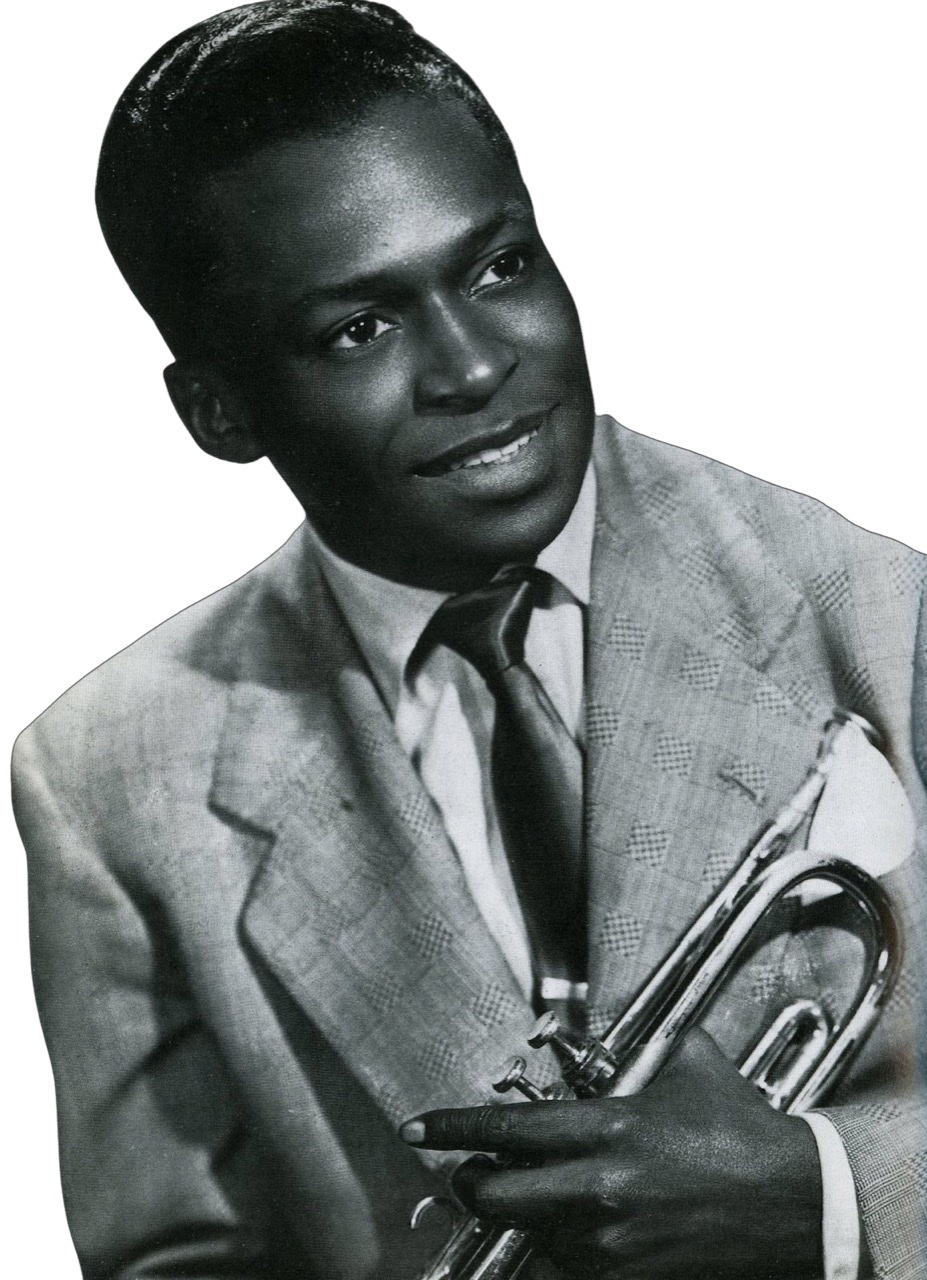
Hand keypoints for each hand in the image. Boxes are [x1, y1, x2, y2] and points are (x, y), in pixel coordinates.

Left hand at [400, 1030, 822, 1279]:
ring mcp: (613, 1242)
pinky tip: (574, 1229)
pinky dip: (562, 1248)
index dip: (454, 1130)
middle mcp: (601, 1188)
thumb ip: (654, 1048)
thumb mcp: (695, 1068)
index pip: (509, 1129)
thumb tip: (636, 1030)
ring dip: (521, 1217)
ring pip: (533, 1234)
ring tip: (526, 1199)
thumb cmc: (742, 1132)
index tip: (417, 1128)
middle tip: (464, 1175)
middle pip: (499, 1195)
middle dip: (471, 1185)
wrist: (797, 1204)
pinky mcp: (631, 1279)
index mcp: (611, 1128)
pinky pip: (572, 1267)